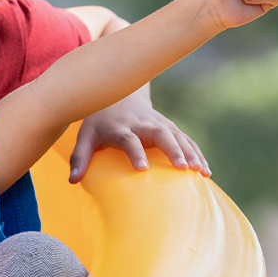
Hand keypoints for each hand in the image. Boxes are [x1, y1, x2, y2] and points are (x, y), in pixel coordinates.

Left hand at [68, 89, 208, 181]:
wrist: (118, 95)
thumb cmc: (99, 122)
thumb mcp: (85, 136)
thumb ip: (79, 157)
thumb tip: (72, 181)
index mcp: (120, 127)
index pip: (129, 139)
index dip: (136, 152)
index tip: (142, 169)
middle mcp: (142, 124)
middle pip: (160, 134)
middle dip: (173, 150)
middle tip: (182, 168)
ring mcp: (159, 124)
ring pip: (178, 136)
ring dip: (190, 152)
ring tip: (200, 171)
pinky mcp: (169, 127)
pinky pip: (186, 140)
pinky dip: (197, 153)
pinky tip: (205, 170)